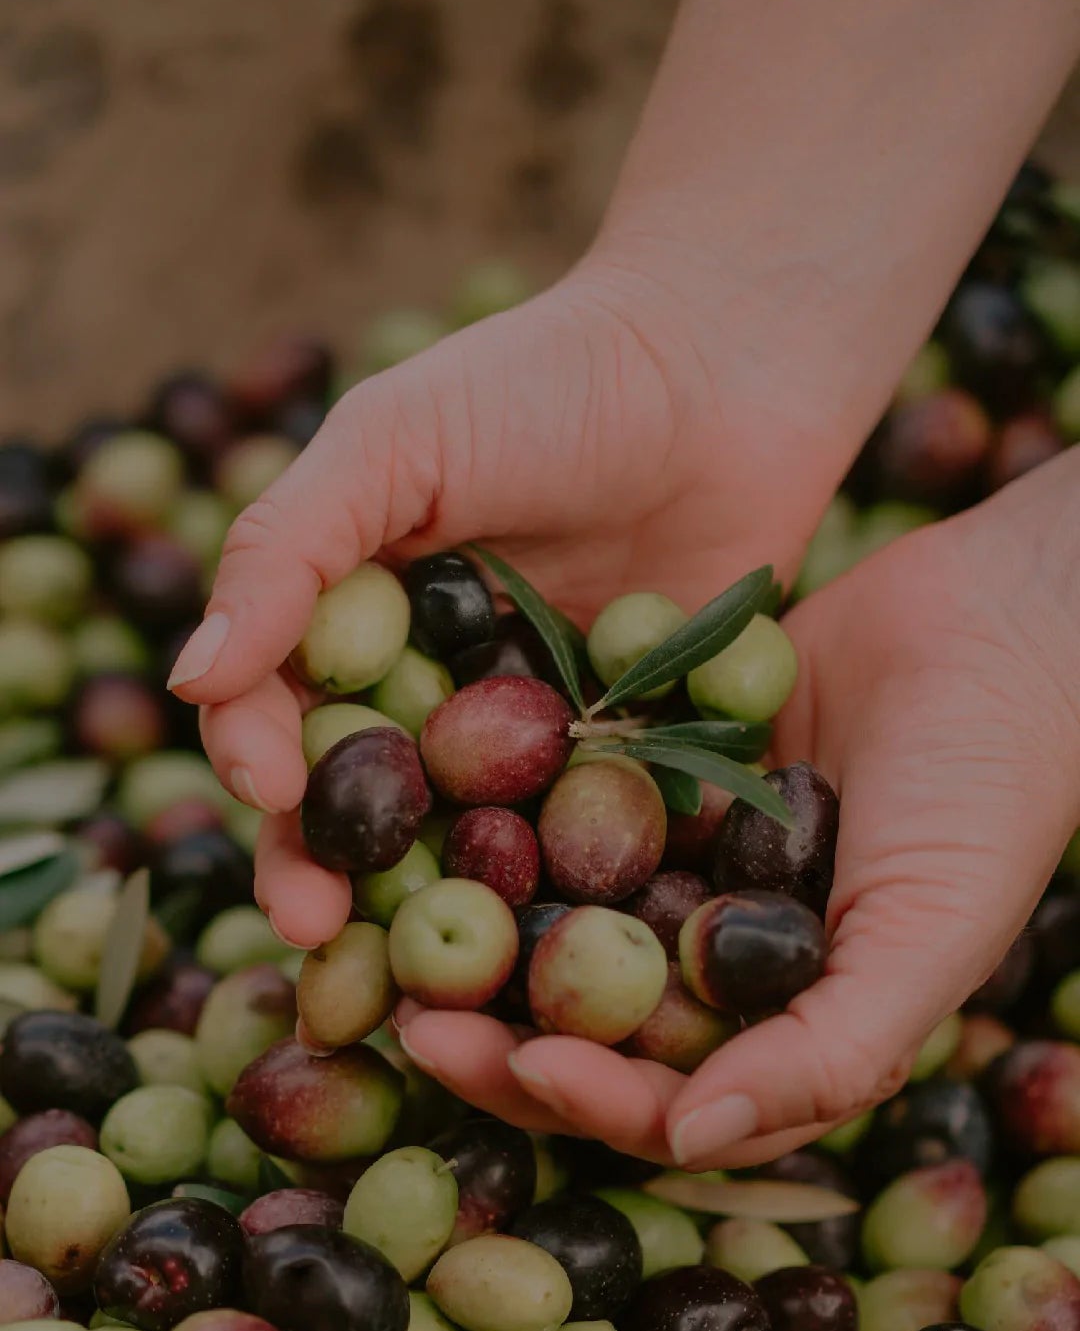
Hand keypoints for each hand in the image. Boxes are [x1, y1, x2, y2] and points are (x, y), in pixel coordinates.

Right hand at [170, 259, 835, 947]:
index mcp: (362, 632)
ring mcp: (541, 745)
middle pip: (370, 812)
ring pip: (473, 848)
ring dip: (440, 915)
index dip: (261, 766)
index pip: (285, 722)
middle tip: (320, 931)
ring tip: (421, 970)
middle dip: (333, 876)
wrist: (729, 361)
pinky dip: (570, 891)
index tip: (265, 794)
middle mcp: (442, 703)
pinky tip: (555, 940)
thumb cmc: (545, 380)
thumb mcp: (393, 442)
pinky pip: (595, 843)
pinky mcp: (639, 767)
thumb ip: (287, 549)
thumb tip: (191, 678)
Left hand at [396, 450, 1079, 1165]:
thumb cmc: (989, 795)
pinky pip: (556, 812)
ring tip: (387, 927)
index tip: (512, 1063)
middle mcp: (708, 963)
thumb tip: (695, 1136)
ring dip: (476, 936)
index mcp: (773, 1029)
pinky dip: (499, 819)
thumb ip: (826, 1054)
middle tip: (406, 1018)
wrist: (1004, 620)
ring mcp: (671, 869)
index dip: (582, 1098)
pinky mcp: (643, 777)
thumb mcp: (926, 940)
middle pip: (578, 1027)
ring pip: (549, 926)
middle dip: (494, 1035)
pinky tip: (429, 809)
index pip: (658, 1099)